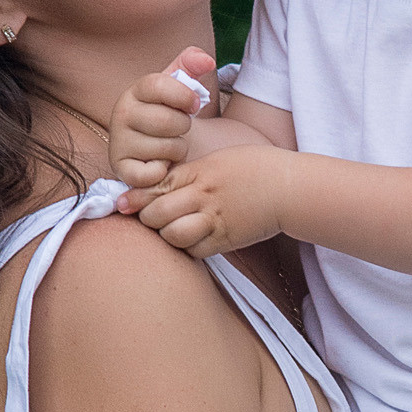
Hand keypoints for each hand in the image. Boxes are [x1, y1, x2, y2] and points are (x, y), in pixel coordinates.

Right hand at [106, 46, 215, 198]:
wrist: (151, 144)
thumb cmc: (167, 112)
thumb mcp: (178, 86)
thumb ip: (192, 66)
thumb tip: (206, 60)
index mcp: (136, 90)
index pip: (160, 85)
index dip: (185, 96)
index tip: (194, 104)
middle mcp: (121, 113)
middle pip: (167, 121)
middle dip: (184, 127)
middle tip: (178, 128)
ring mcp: (119, 142)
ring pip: (166, 149)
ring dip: (177, 151)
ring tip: (168, 145)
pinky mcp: (121, 168)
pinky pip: (152, 174)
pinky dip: (163, 171)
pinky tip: (159, 164)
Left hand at [132, 145, 295, 259]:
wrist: (290, 187)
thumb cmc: (255, 169)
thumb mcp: (219, 160)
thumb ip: (190, 173)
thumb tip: (162, 185)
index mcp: (200, 171)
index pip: (156, 185)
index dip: (134, 197)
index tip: (121, 203)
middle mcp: (204, 195)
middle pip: (157, 212)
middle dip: (146, 218)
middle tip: (148, 219)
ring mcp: (216, 219)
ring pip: (173, 234)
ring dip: (166, 235)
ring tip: (170, 231)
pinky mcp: (227, 239)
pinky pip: (196, 250)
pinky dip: (188, 249)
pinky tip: (191, 241)